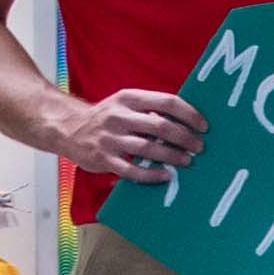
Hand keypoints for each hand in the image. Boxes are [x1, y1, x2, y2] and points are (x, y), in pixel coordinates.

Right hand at [64, 82, 207, 183]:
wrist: (69, 128)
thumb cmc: (106, 117)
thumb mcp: (125, 103)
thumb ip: (150, 109)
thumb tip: (186, 120)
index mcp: (129, 98)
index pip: (166, 102)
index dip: (188, 114)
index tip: (203, 126)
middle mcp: (119, 116)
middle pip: (160, 126)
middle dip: (184, 138)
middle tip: (199, 147)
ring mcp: (110, 138)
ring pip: (148, 148)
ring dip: (172, 156)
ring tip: (187, 162)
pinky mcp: (104, 159)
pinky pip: (132, 170)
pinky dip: (151, 175)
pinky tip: (166, 176)